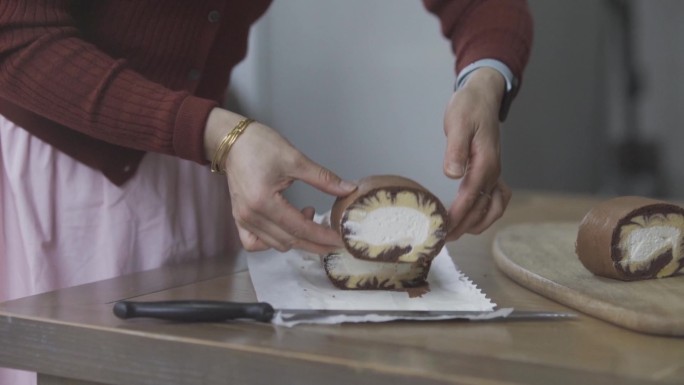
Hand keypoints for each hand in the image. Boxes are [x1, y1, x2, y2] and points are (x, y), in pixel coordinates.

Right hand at [204, 108, 356, 254]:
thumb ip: (323, 179)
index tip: (340, 241)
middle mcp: (251, 217)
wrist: (232, 141)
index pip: (299, 228)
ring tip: (310, 218)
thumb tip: (349, 189)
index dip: (322, 236)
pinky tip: (285, 231)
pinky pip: (255, 243)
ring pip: (274, 244)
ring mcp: (242, 220)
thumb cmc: (261, 145)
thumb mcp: (296, 159)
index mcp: (264, 202)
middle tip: (335, 241)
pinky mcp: (238, 219)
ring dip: (297, 240)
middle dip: (314, 244)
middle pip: (288, 241)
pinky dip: (272, 242)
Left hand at [442, 68, 512, 240]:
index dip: (458, 216)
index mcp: (486, 162)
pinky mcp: (492, 170)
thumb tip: (453, 173)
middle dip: (465, 226)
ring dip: (478, 223)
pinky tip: (474, 218)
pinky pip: (497, 198)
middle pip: (482, 208)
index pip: (471, 197)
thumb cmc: (468, 108)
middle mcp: (494, 170)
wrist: (482, 95)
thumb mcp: (458, 123)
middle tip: (444, 239)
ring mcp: (495, 172)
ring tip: (458, 234)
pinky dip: (488, 212)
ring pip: (494, 207)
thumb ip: (456, 149)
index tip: (444, 229)